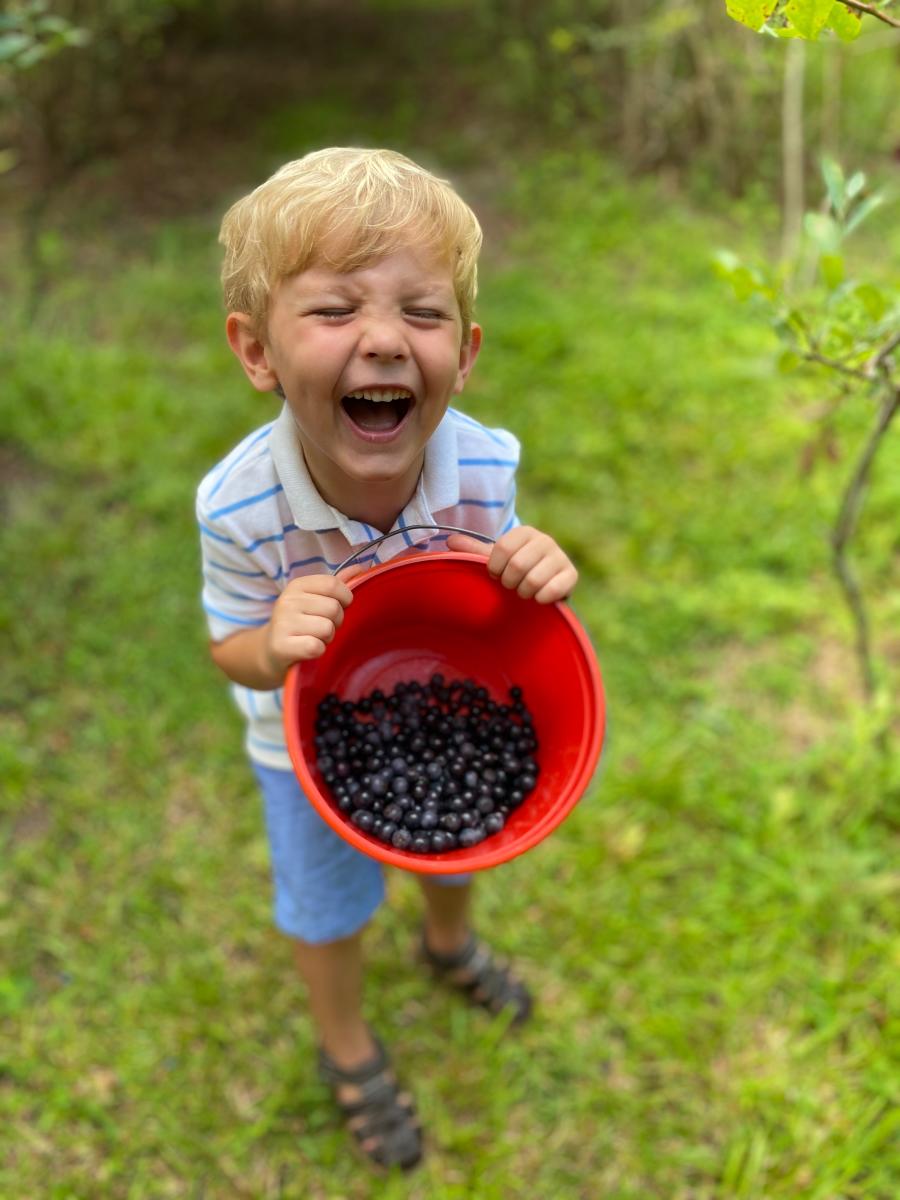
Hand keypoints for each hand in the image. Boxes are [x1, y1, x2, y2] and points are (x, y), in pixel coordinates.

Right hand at [262, 572, 355, 673]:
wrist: (272, 650)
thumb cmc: (301, 623)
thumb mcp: (314, 599)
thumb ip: (336, 584)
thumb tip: (361, 568)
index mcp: (297, 585)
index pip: (333, 584)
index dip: (345, 598)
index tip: (338, 606)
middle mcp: (287, 601)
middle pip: (333, 608)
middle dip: (336, 622)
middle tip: (322, 627)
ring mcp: (282, 623)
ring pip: (327, 629)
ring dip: (327, 638)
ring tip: (314, 638)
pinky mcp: (281, 646)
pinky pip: (316, 647)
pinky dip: (318, 651)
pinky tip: (308, 649)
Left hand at [446, 526, 576, 603]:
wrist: (542, 587)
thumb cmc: (514, 572)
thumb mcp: (494, 560)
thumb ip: (473, 551)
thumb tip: (449, 540)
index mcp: (524, 532)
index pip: (502, 548)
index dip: (494, 568)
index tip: (495, 574)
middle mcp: (545, 540)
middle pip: (517, 565)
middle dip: (509, 582)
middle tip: (511, 585)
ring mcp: (561, 557)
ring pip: (533, 580)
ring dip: (524, 592)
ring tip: (524, 591)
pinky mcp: (572, 576)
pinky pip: (553, 590)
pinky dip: (541, 599)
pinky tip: (539, 598)